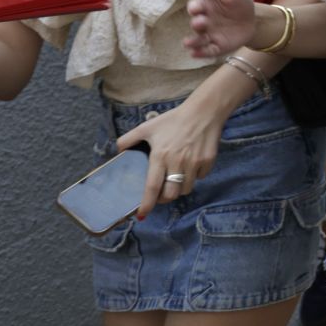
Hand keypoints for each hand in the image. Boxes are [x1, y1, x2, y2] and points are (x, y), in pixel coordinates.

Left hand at [116, 91, 227, 216]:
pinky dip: (195, 176)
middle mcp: (177, 162)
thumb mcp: (147, 127)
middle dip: (164, 198)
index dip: (147, 203)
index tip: (142, 214)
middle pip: (171, 194)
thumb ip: (128, 139)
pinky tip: (191, 165)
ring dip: (179, 188)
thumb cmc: (173, 119)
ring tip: (176, 178)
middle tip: (161, 194)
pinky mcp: (208, 161)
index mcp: (160, 156)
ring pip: (186, 189)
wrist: (204, 111)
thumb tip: (117, 151)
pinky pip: (200, 177)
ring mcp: (194, 163)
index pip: (152, 186)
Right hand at [182, 0, 262, 58]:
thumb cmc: (238, 2)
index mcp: (205, 6)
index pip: (196, 6)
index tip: (196, 8)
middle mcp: (204, 21)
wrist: (254, 19)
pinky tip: (195, 54)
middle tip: (200, 23)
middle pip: (196, 23)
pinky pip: (207, 51)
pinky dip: (200, 53)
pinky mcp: (217, 46)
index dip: (195, 7)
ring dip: (192, 41)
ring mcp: (209, 35)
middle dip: (197, 24)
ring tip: (188, 43)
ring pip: (198, 40)